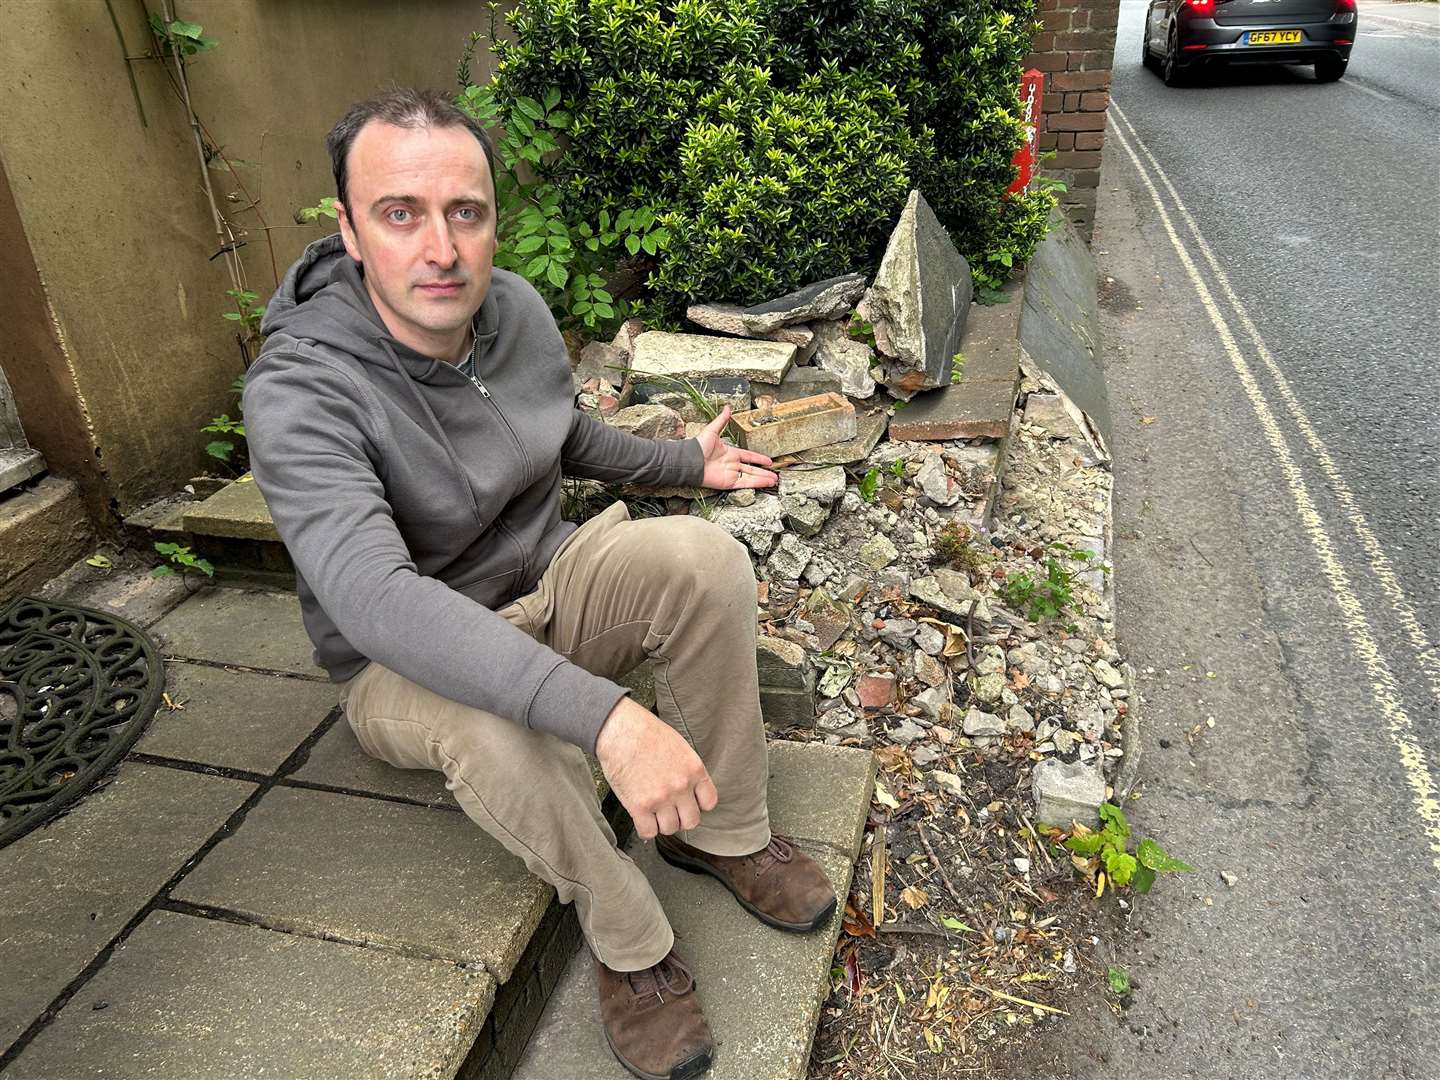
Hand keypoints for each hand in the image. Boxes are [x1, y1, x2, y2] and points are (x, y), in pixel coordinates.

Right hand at [595, 697, 717, 839]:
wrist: (620, 730)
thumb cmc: (646, 733)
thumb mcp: (680, 746)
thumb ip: (688, 770)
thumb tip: (690, 789)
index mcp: (694, 770)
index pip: (709, 802)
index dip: (698, 805)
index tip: (688, 802)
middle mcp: (681, 786)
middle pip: (691, 821)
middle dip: (681, 818)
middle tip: (670, 811)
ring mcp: (661, 798)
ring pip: (669, 828)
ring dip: (661, 823)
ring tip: (653, 813)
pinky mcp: (639, 806)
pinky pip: (648, 832)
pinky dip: (645, 828)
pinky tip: (642, 818)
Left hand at [696, 406, 778, 490]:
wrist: (690, 460)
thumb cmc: (699, 446)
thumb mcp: (712, 430)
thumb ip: (722, 420)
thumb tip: (727, 407)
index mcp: (730, 453)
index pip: (748, 456)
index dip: (758, 458)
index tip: (768, 461)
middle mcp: (731, 464)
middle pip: (752, 469)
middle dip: (764, 472)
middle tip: (775, 475)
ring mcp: (730, 474)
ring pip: (751, 477)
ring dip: (763, 478)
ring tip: (774, 480)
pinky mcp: (728, 483)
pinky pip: (745, 483)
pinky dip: (756, 483)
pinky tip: (765, 482)